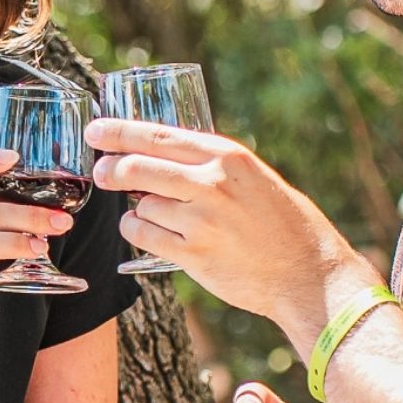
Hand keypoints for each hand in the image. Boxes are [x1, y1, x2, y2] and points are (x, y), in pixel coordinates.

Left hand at [86, 118, 368, 336]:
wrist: (307, 273)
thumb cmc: (280, 222)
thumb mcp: (250, 176)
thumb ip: (209, 164)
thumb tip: (156, 155)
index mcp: (226, 156)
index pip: (157, 135)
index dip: (119, 131)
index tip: (95, 130)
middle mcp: (212, 183)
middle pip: (137, 167)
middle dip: (110, 169)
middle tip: (101, 173)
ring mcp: (201, 220)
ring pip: (141, 205)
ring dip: (137, 209)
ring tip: (156, 215)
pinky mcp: (193, 254)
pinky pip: (143, 236)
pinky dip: (138, 232)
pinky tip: (149, 232)